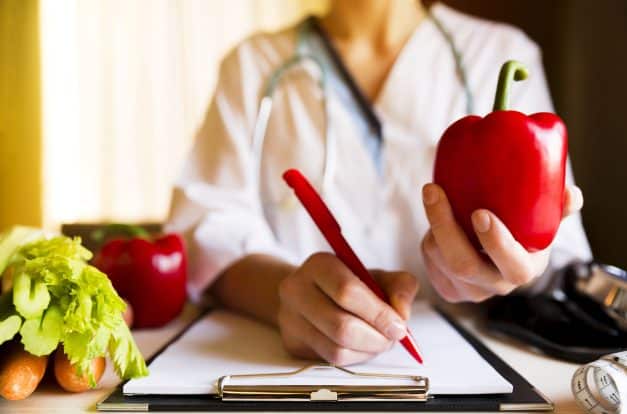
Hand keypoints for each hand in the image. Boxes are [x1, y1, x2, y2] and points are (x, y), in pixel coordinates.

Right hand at [277, 252, 418, 364]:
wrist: (308, 293)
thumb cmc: (346, 284)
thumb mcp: (375, 275)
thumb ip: (399, 286)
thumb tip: (402, 313)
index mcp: (319, 265)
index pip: (347, 292)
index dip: (378, 313)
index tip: (399, 325)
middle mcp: (297, 290)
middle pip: (341, 326)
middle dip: (376, 338)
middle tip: (392, 337)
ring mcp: (290, 318)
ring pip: (336, 349)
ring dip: (368, 351)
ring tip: (379, 342)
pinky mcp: (292, 342)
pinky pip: (330, 360)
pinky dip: (355, 357)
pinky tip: (361, 346)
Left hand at [420, 183, 582, 302]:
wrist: (494, 255)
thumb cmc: (520, 232)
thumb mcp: (542, 221)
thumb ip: (557, 207)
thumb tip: (572, 194)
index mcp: (524, 269)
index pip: (512, 265)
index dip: (496, 242)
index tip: (480, 213)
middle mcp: (496, 286)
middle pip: (464, 265)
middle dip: (445, 226)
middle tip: (434, 191)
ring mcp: (470, 292)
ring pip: (440, 259)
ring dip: (433, 226)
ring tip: (437, 199)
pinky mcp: (448, 290)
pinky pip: (429, 263)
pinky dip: (428, 238)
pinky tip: (435, 226)